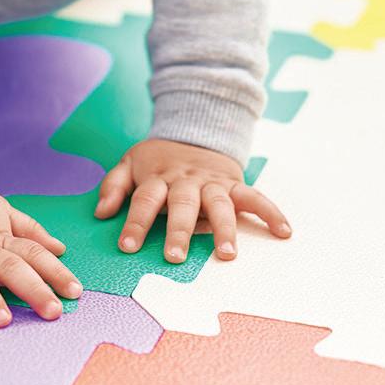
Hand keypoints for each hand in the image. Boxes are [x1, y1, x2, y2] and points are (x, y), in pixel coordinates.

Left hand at [93, 138, 291, 263]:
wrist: (193, 128)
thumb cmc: (159, 158)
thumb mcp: (130, 162)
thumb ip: (114, 186)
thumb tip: (101, 213)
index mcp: (159, 177)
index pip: (144, 200)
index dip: (135, 222)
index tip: (126, 246)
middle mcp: (186, 180)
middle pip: (183, 204)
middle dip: (180, 230)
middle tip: (175, 257)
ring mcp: (212, 181)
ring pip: (219, 204)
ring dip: (224, 228)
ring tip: (228, 254)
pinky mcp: (234, 182)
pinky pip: (254, 196)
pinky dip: (270, 212)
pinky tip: (283, 231)